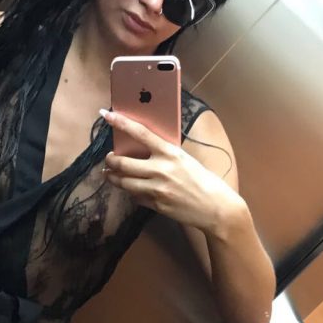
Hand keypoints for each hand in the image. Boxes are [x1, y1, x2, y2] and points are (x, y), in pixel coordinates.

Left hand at [100, 109, 239, 230]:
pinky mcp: (156, 205)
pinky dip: (131, 193)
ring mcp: (157, 189)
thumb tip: (143, 148)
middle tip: (109, 159)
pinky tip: (131, 190)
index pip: (140, 133)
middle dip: (110, 160)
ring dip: (113, 177)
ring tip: (110, 174)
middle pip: (123, 163)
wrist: (215, 208)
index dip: (121, 122)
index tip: (106, 114)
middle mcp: (161, 169)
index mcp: (170, 153)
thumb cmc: (203, 180)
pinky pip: (135, 197)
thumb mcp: (185, 160)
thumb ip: (165, 154)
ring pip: (124, 182)